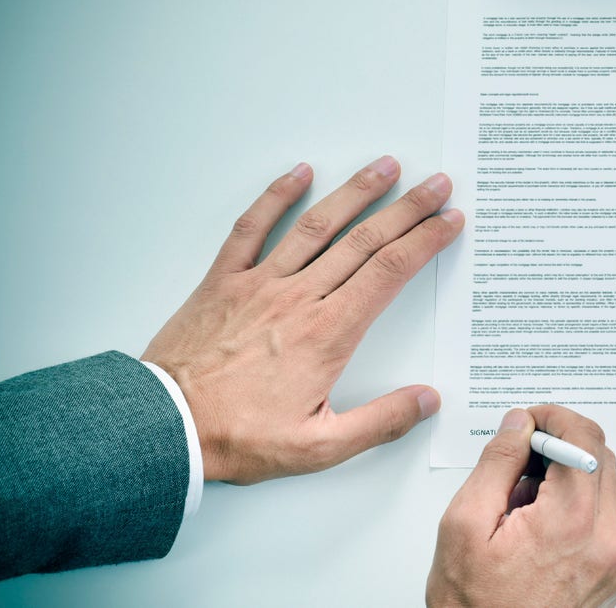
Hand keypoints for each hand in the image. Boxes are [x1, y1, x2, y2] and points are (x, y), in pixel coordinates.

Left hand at [142, 158, 462, 483]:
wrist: (165, 425)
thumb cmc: (238, 436)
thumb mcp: (319, 446)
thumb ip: (379, 422)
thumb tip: (426, 400)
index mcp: (328, 333)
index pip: (390, 272)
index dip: (426, 241)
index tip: (450, 220)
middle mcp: (299, 298)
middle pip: (365, 241)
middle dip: (408, 208)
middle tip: (436, 183)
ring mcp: (260, 283)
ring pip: (318, 225)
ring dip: (356, 191)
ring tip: (385, 167)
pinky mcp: (224, 280)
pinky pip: (253, 227)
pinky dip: (278, 196)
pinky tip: (299, 173)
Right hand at [427, 405, 615, 606]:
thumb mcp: (465, 524)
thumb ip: (498, 462)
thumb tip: (519, 425)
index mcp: (571, 523)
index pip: (584, 437)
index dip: (554, 417)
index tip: (531, 421)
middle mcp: (608, 541)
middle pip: (599, 458)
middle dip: (560, 446)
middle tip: (519, 462)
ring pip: (603, 485)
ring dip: (568, 480)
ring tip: (523, 509)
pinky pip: (607, 517)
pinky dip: (578, 509)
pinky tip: (540, 529)